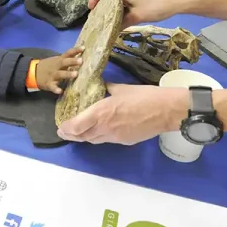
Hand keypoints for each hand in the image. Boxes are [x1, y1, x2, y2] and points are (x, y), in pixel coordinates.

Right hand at [35, 47, 83, 93]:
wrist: (33, 72)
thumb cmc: (49, 66)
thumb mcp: (56, 60)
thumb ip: (67, 59)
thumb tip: (81, 57)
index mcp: (59, 60)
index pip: (68, 53)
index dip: (75, 50)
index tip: (83, 48)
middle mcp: (56, 66)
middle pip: (64, 62)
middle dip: (72, 61)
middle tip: (81, 61)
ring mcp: (52, 75)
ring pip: (60, 74)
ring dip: (67, 74)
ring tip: (76, 74)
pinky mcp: (48, 84)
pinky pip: (52, 87)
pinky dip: (56, 89)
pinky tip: (60, 91)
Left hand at [57, 83, 186, 144]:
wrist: (165, 111)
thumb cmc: (144, 96)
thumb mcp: (121, 88)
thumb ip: (107, 89)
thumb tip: (100, 85)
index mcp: (102, 112)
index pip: (76, 127)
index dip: (66, 129)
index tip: (61, 127)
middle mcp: (105, 127)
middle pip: (82, 137)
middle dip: (71, 135)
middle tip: (64, 132)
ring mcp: (115, 137)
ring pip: (94, 140)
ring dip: (84, 137)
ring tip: (78, 132)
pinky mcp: (125, 141)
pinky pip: (107, 140)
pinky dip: (99, 136)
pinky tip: (100, 130)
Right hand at [88, 0, 172, 26]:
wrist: (175, 0)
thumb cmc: (155, 6)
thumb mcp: (137, 16)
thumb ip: (123, 23)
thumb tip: (112, 31)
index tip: (90, 9)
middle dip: (102, 5)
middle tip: (98, 18)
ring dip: (112, 8)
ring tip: (108, 20)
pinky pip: (126, 1)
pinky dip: (121, 9)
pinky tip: (122, 19)